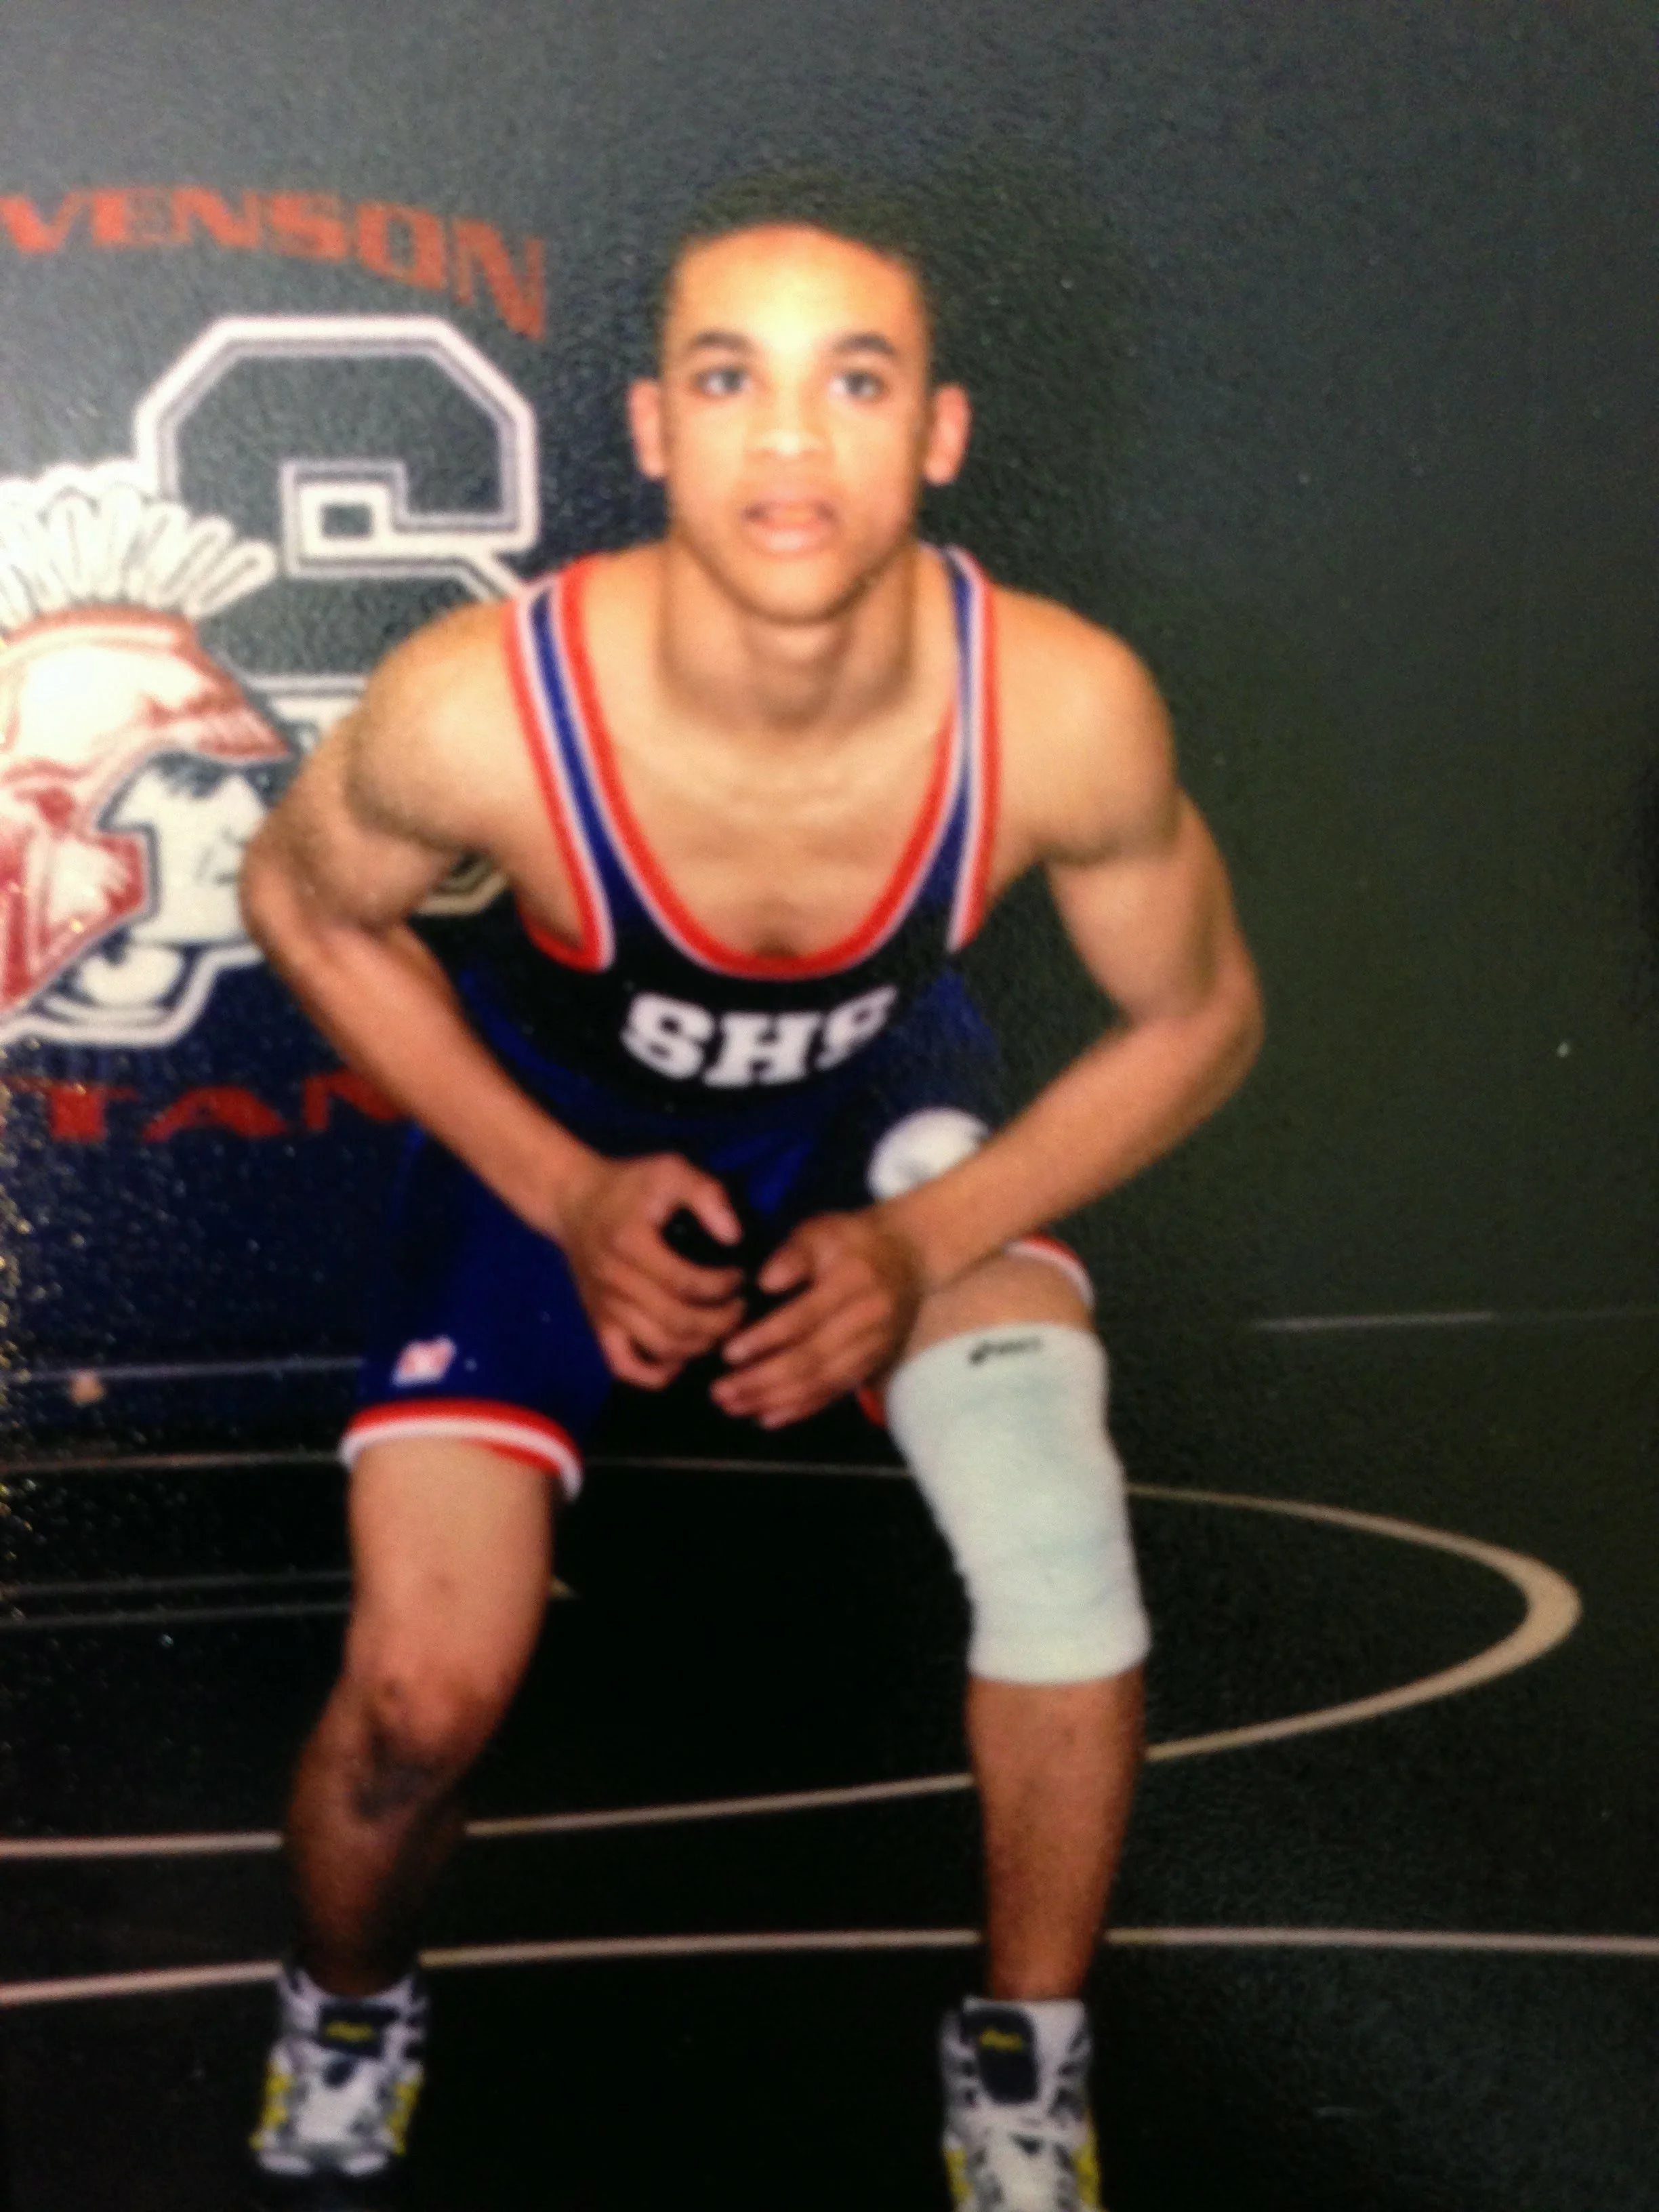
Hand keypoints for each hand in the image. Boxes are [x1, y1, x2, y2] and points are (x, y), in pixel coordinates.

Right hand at [559, 1154, 744, 1387]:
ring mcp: (605, 1309)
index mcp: (632, 1246)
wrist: (572, 1200)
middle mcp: (615, 1284)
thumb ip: (706, 1195)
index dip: (724, 1287)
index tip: (741, 1277)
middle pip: (678, 1323)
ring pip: (658, 1347)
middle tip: (741, 1308)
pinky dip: (655, 1374)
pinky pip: (623, 1365)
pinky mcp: (598, 1324)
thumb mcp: (669, 1169)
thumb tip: (735, 1236)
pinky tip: (680, 1362)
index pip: (688, 1284)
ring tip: (720, 1328)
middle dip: (721, 1322)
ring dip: (699, 1346)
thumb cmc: (628, 1185)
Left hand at [712, 1207, 924, 1428]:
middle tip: (720, 1391)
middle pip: (812, 1359)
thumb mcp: (822, 1230)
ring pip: (822, 1383)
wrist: (909, 1255)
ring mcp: (874, 1348)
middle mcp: (867, 1321)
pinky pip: (835, 1392)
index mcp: (852, 1283)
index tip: (727, 1353)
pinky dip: (801, 1408)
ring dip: (775, 1400)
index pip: (804, 1318)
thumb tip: (764, 1284)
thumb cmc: (852, 1240)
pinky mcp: (873, 1364)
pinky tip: (768, 1417)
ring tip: (734, 1405)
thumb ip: (793, 1254)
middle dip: (762, 1380)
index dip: (765, 1339)